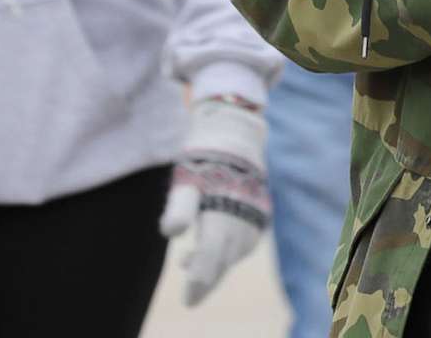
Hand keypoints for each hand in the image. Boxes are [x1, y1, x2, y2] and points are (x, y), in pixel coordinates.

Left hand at [158, 97, 269, 307]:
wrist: (236, 130)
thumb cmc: (204, 155)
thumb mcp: (186, 177)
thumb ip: (179, 206)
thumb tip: (171, 233)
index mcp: (223, 209)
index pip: (211, 256)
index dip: (199, 280)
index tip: (188, 300)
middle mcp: (242, 215)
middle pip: (225, 259)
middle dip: (208, 280)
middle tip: (192, 297)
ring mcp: (254, 213)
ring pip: (237, 252)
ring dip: (218, 265)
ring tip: (190, 264)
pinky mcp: (258, 210)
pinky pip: (246, 240)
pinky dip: (231, 251)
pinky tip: (214, 247)